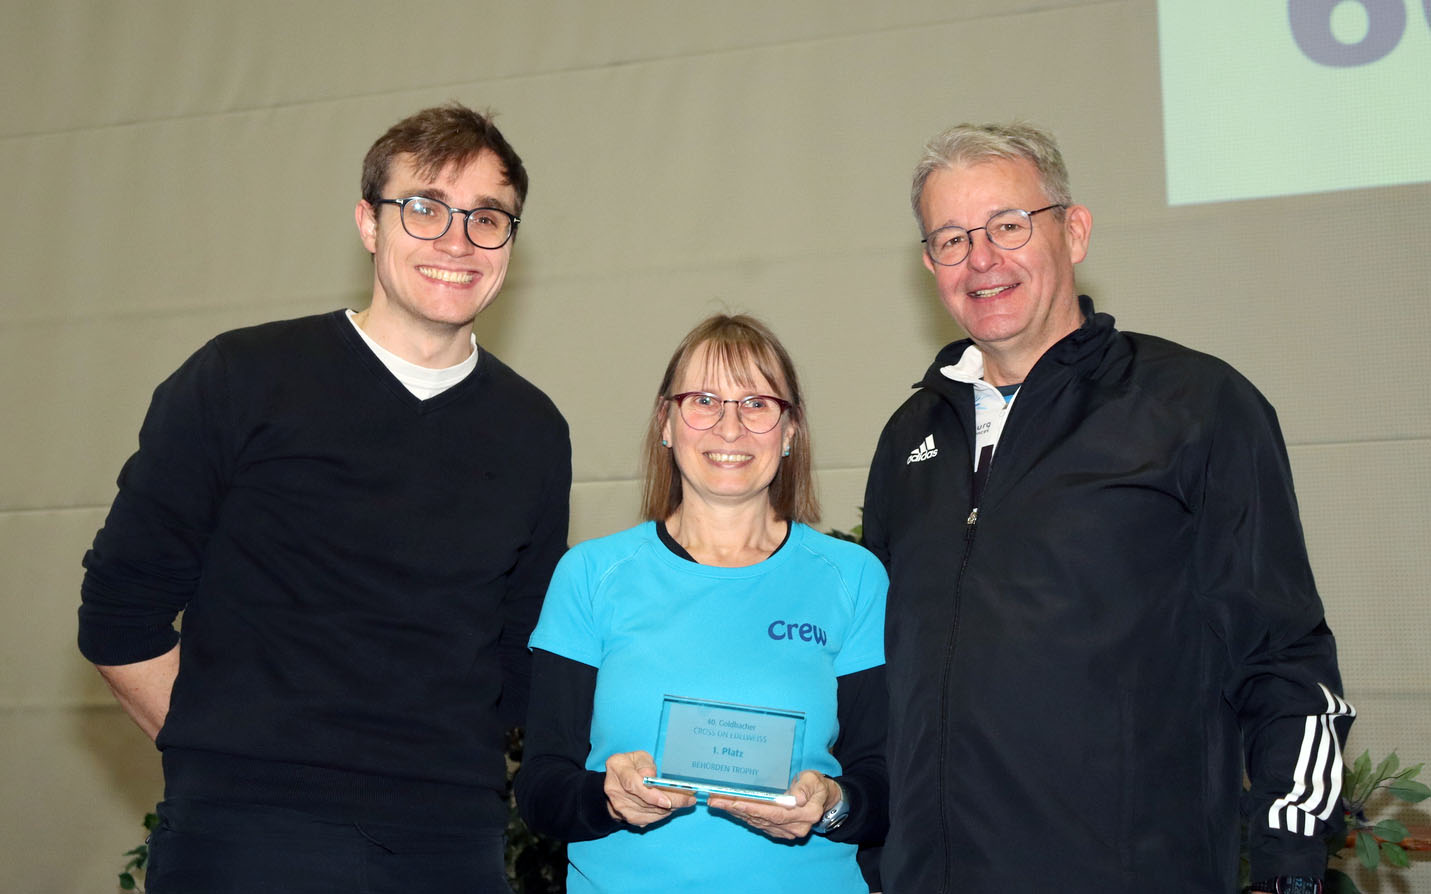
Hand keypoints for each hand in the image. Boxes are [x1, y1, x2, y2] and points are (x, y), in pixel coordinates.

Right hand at [602, 751, 695, 826]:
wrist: (617, 782)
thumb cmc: (631, 765)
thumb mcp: (638, 756)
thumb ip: (645, 764)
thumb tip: (649, 775)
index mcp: (617, 768)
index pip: (633, 784)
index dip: (651, 795)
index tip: (667, 801)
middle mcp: (615, 790)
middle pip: (645, 801)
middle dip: (671, 801)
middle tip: (689, 799)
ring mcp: (621, 806)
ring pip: (650, 812)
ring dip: (671, 808)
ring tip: (686, 801)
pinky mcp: (628, 817)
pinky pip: (650, 819)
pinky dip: (664, 813)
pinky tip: (674, 807)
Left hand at [707, 770, 837, 839]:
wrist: (822, 800)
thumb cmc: (816, 785)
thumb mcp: (814, 780)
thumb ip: (805, 788)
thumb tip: (798, 799)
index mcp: (806, 814)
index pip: (776, 813)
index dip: (754, 809)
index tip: (735, 802)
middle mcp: (795, 827)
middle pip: (762, 818)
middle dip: (737, 809)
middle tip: (716, 801)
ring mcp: (786, 831)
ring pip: (757, 822)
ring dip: (736, 813)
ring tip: (717, 802)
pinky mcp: (778, 831)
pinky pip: (758, 824)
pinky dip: (742, 816)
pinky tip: (729, 808)